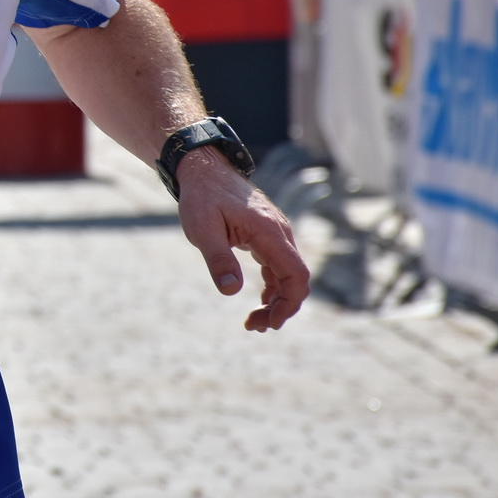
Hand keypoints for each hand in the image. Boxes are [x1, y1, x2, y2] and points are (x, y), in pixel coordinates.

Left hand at [174, 149, 308, 331]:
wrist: (203, 171)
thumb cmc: (201, 197)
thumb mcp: (202, 229)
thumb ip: (218, 258)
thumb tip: (231, 291)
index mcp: (269, 231)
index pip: (296, 274)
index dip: (288, 303)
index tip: (270, 322)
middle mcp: (280, 233)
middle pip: (295, 278)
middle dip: (281, 308)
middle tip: (255, 326)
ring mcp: (276, 234)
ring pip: (288, 274)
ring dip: (276, 300)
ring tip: (253, 321)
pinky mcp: (267, 236)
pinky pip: (278, 267)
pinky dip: (272, 287)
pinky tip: (259, 301)